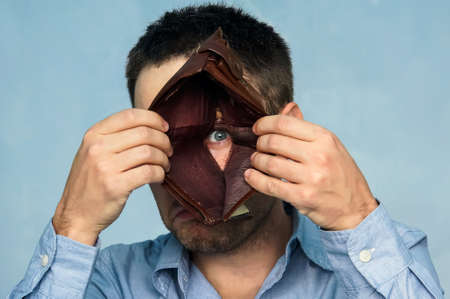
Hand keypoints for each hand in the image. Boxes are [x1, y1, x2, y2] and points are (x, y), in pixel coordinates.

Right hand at [53, 108, 172, 244]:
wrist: (76, 215)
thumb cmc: (91, 182)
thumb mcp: (93, 152)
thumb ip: (115, 137)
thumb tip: (152, 125)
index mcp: (93, 135)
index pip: (130, 115)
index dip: (153, 119)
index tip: (165, 127)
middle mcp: (97, 147)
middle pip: (144, 133)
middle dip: (163, 140)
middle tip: (168, 151)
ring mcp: (105, 167)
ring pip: (149, 152)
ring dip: (163, 158)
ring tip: (165, 165)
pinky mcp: (115, 186)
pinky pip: (149, 172)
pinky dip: (160, 173)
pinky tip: (159, 177)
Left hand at [244, 103, 377, 230]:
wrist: (356, 209)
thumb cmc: (341, 175)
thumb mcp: (330, 146)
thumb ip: (306, 129)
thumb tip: (289, 107)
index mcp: (324, 138)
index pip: (284, 123)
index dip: (264, 124)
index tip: (257, 128)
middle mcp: (319, 155)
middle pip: (273, 141)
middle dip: (260, 143)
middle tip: (258, 147)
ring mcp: (311, 177)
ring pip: (269, 162)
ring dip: (256, 161)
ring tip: (256, 161)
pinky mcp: (303, 197)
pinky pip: (270, 185)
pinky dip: (255, 179)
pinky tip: (250, 176)